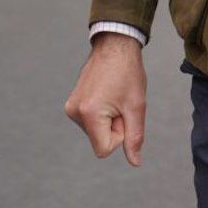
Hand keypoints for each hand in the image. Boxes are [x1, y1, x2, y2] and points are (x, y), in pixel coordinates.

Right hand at [65, 32, 146, 166]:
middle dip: (114, 126)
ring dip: (108, 119)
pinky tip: (106, 93)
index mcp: (89, 114)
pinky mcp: (72, 103)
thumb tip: (135, 162)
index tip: (123, 113)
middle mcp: (74, 112)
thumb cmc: (127, 73)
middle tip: (120, 101)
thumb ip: (134, 138)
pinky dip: (102, 113)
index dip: (119, 135)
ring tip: (113, 95)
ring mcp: (71, 107)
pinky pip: (91, 121)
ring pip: (96, 131)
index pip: (104, 149)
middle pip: (99, 140)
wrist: (114, 45)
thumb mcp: (136, 107)